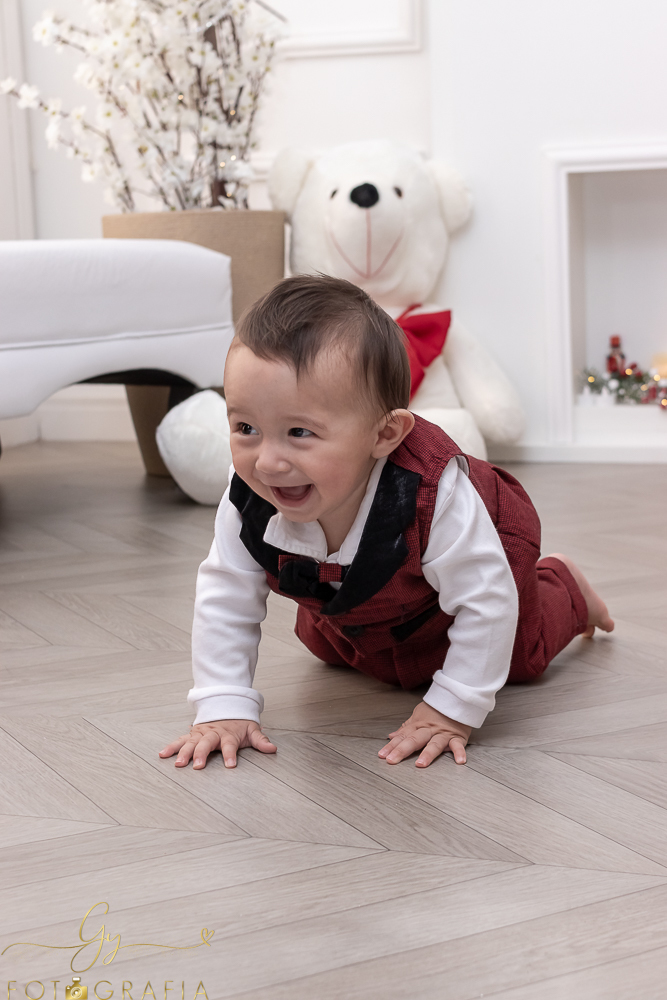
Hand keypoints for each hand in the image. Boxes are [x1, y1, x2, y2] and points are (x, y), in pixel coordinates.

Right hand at [159, 720, 276, 769]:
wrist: (227, 706)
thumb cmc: (239, 723)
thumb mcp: (252, 729)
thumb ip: (260, 740)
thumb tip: (272, 749)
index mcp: (228, 733)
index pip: (230, 744)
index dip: (230, 754)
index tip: (231, 765)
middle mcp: (213, 732)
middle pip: (207, 743)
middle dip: (202, 754)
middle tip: (198, 766)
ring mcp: (201, 733)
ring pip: (191, 742)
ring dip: (184, 752)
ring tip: (178, 763)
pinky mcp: (192, 734)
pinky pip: (180, 740)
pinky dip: (171, 746)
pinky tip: (163, 754)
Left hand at [378, 701, 471, 767]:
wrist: (456, 697)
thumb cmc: (437, 708)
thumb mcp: (418, 714)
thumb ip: (405, 728)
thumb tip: (391, 736)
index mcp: (418, 725)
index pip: (402, 736)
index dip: (391, 746)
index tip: (382, 755)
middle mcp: (429, 730)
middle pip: (414, 740)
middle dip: (402, 750)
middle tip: (392, 760)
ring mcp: (443, 734)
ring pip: (434, 744)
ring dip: (427, 754)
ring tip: (420, 764)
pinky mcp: (457, 737)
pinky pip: (458, 745)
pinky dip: (459, 753)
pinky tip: (459, 761)